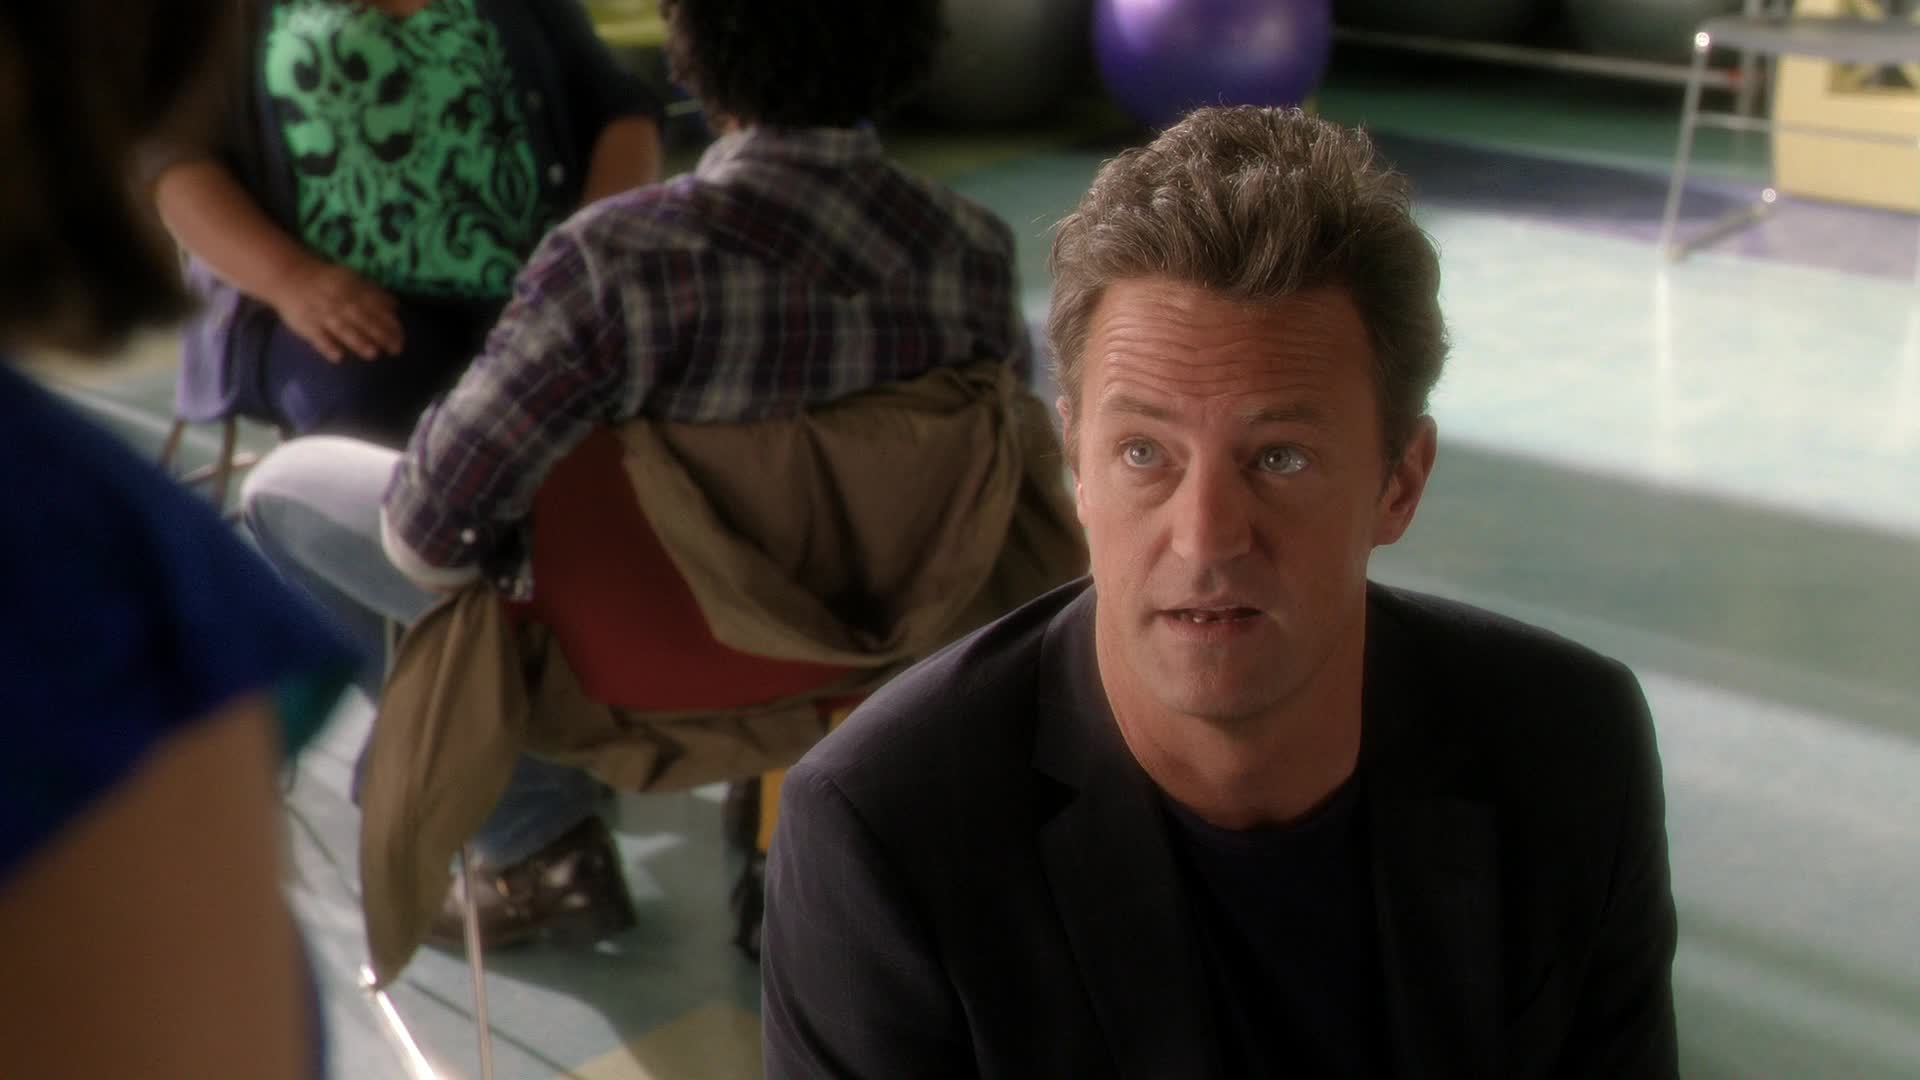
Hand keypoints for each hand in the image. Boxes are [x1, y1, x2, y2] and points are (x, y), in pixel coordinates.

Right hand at [266, 260, 404, 361]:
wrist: (289, 276)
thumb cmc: (326, 281)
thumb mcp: (350, 279)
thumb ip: (372, 292)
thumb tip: (395, 305)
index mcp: (351, 290)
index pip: (374, 306)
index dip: (389, 321)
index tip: (402, 335)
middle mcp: (339, 302)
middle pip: (363, 319)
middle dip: (380, 334)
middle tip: (396, 349)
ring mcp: (322, 314)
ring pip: (342, 329)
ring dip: (358, 341)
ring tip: (373, 353)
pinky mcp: (306, 325)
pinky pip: (317, 337)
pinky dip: (327, 346)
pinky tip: (338, 357)